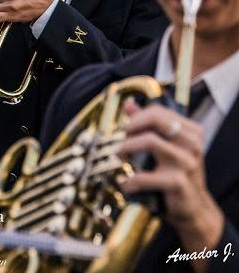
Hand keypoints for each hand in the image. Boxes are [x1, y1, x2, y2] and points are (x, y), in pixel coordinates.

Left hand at [117, 100, 223, 264]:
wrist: (194, 210)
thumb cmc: (176, 175)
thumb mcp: (166, 147)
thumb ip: (147, 124)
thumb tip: (128, 104)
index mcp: (192, 132)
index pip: (159, 111)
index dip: (138, 116)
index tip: (126, 128)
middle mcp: (192, 144)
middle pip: (156, 119)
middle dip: (132, 126)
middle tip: (121, 137)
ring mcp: (186, 163)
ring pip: (149, 141)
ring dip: (127, 147)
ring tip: (120, 156)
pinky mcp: (178, 183)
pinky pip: (145, 175)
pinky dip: (130, 180)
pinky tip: (127, 185)